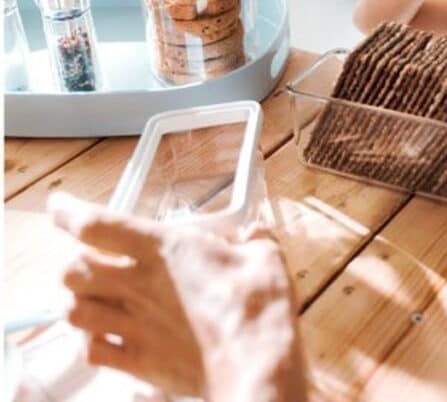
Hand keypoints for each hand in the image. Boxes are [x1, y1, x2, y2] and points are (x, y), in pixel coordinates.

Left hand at [49, 193, 304, 400]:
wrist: (254, 361)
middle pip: (71, 270)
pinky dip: (90, 342)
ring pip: (72, 311)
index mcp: (163, 249)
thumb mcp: (264, 256)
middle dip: (74, 262)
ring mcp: (132, 325)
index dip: (69, 212)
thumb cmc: (258, 304)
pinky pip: (92, 352)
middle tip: (92, 259)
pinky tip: (104, 337)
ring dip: (77, 301)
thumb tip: (257, 235)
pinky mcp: (137, 361)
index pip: (96, 224)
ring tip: (92, 296)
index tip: (60, 206)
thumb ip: (253, 241)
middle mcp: (137, 285)